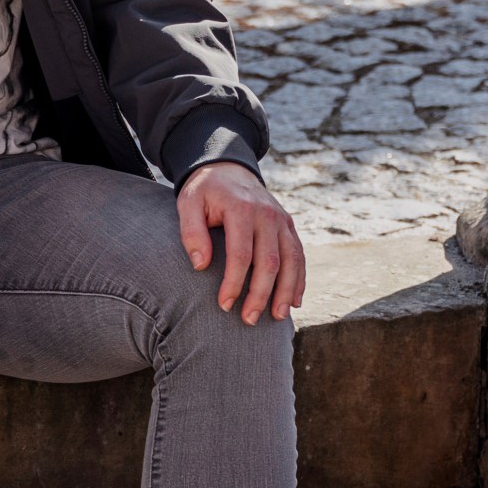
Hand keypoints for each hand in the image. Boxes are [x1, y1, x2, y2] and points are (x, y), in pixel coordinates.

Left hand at [178, 163, 304, 323]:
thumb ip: (191, 232)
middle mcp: (267, 214)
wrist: (228, 168)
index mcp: (242, 209)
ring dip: (286, 291)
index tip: (224, 305)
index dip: (234, 283)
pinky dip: (300, 279)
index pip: (241, 254)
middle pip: (269, 262)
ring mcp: (282, 219)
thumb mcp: (188, 203)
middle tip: (248, 320)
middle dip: (260, 294)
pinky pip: (299, 255)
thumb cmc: (204, 191)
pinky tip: (295, 301)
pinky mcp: (289, 225)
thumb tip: (200, 266)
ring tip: (277, 317)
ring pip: (291, 261)